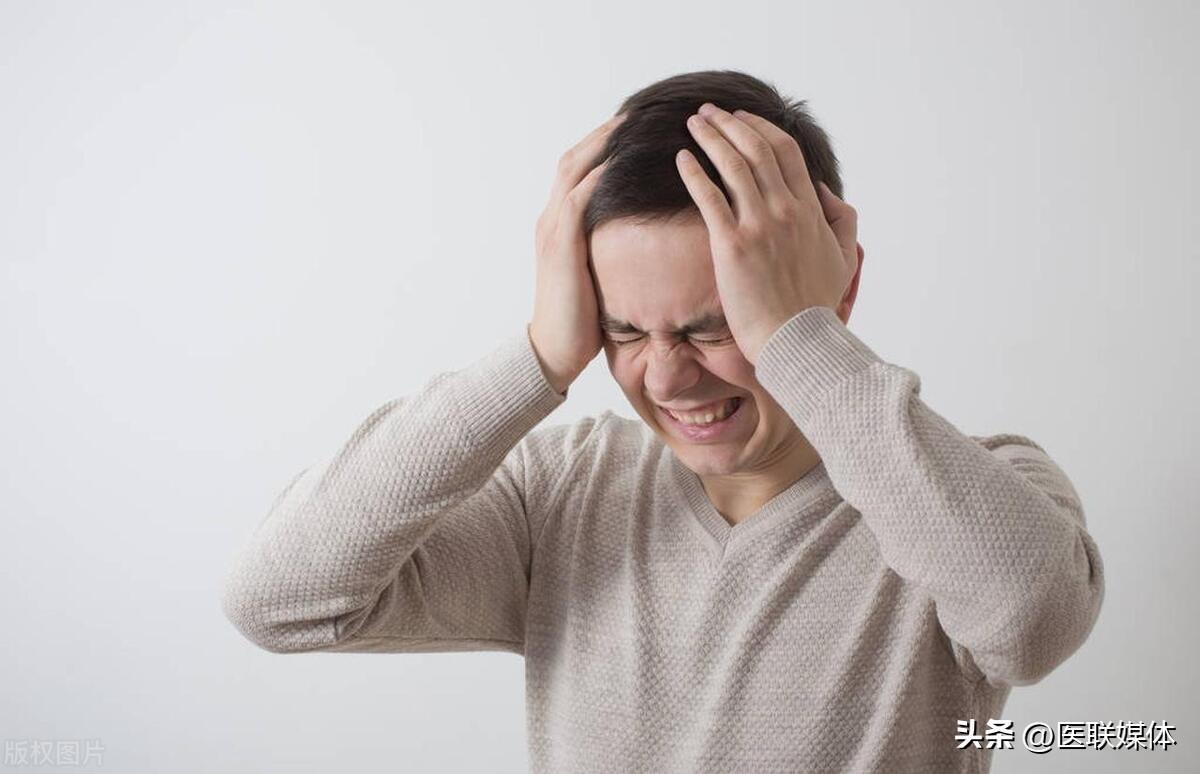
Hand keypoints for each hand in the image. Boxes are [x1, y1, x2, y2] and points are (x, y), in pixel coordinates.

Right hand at [529, 112, 626, 393]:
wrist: (553, 351)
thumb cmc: (580, 321)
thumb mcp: (595, 275)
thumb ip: (607, 249)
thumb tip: (638, 240)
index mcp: (559, 225)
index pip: (579, 170)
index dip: (604, 146)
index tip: (634, 127)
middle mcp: (551, 219)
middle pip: (574, 158)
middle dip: (605, 133)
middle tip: (637, 111)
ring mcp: (552, 230)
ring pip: (574, 170)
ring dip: (602, 144)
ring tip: (632, 123)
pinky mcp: (561, 245)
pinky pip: (579, 199)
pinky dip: (599, 176)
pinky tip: (623, 161)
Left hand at [676, 103, 861, 363]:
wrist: (797, 340)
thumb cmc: (816, 305)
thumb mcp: (844, 258)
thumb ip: (842, 219)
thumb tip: (824, 192)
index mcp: (810, 209)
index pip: (785, 151)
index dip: (760, 128)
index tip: (741, 118)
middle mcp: (785, 209)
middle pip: (755, 150)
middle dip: (729, 124)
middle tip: (708, 112)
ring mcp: (758, 226)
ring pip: (731, 165)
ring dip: (710, 137)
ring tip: (693, 123)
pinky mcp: (731, 245)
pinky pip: (709, 197)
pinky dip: (694, 172)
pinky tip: (681, 158)